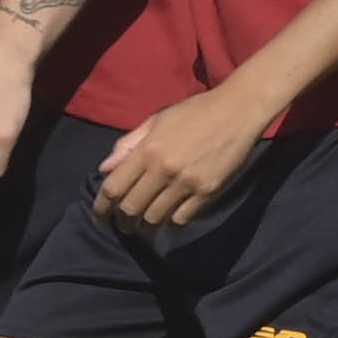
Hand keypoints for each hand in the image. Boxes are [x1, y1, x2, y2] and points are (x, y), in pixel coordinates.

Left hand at [91, 87, 264, 233]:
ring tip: (145, 223)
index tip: (100, 217)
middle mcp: (164, 169)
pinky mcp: (208, 192)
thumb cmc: (194, 112)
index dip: (101, 207)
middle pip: (131, 209)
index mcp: (148, 150)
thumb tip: (105, 169)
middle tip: (123, 225)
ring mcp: (187, 183)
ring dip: (146, 225)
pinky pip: (181, 219)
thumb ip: (129, 144)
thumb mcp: (157, 121)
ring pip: (155, 218)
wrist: (237, 112)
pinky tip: (171, 215)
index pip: (114, 188)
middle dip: (122, 222)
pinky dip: (171, 221)